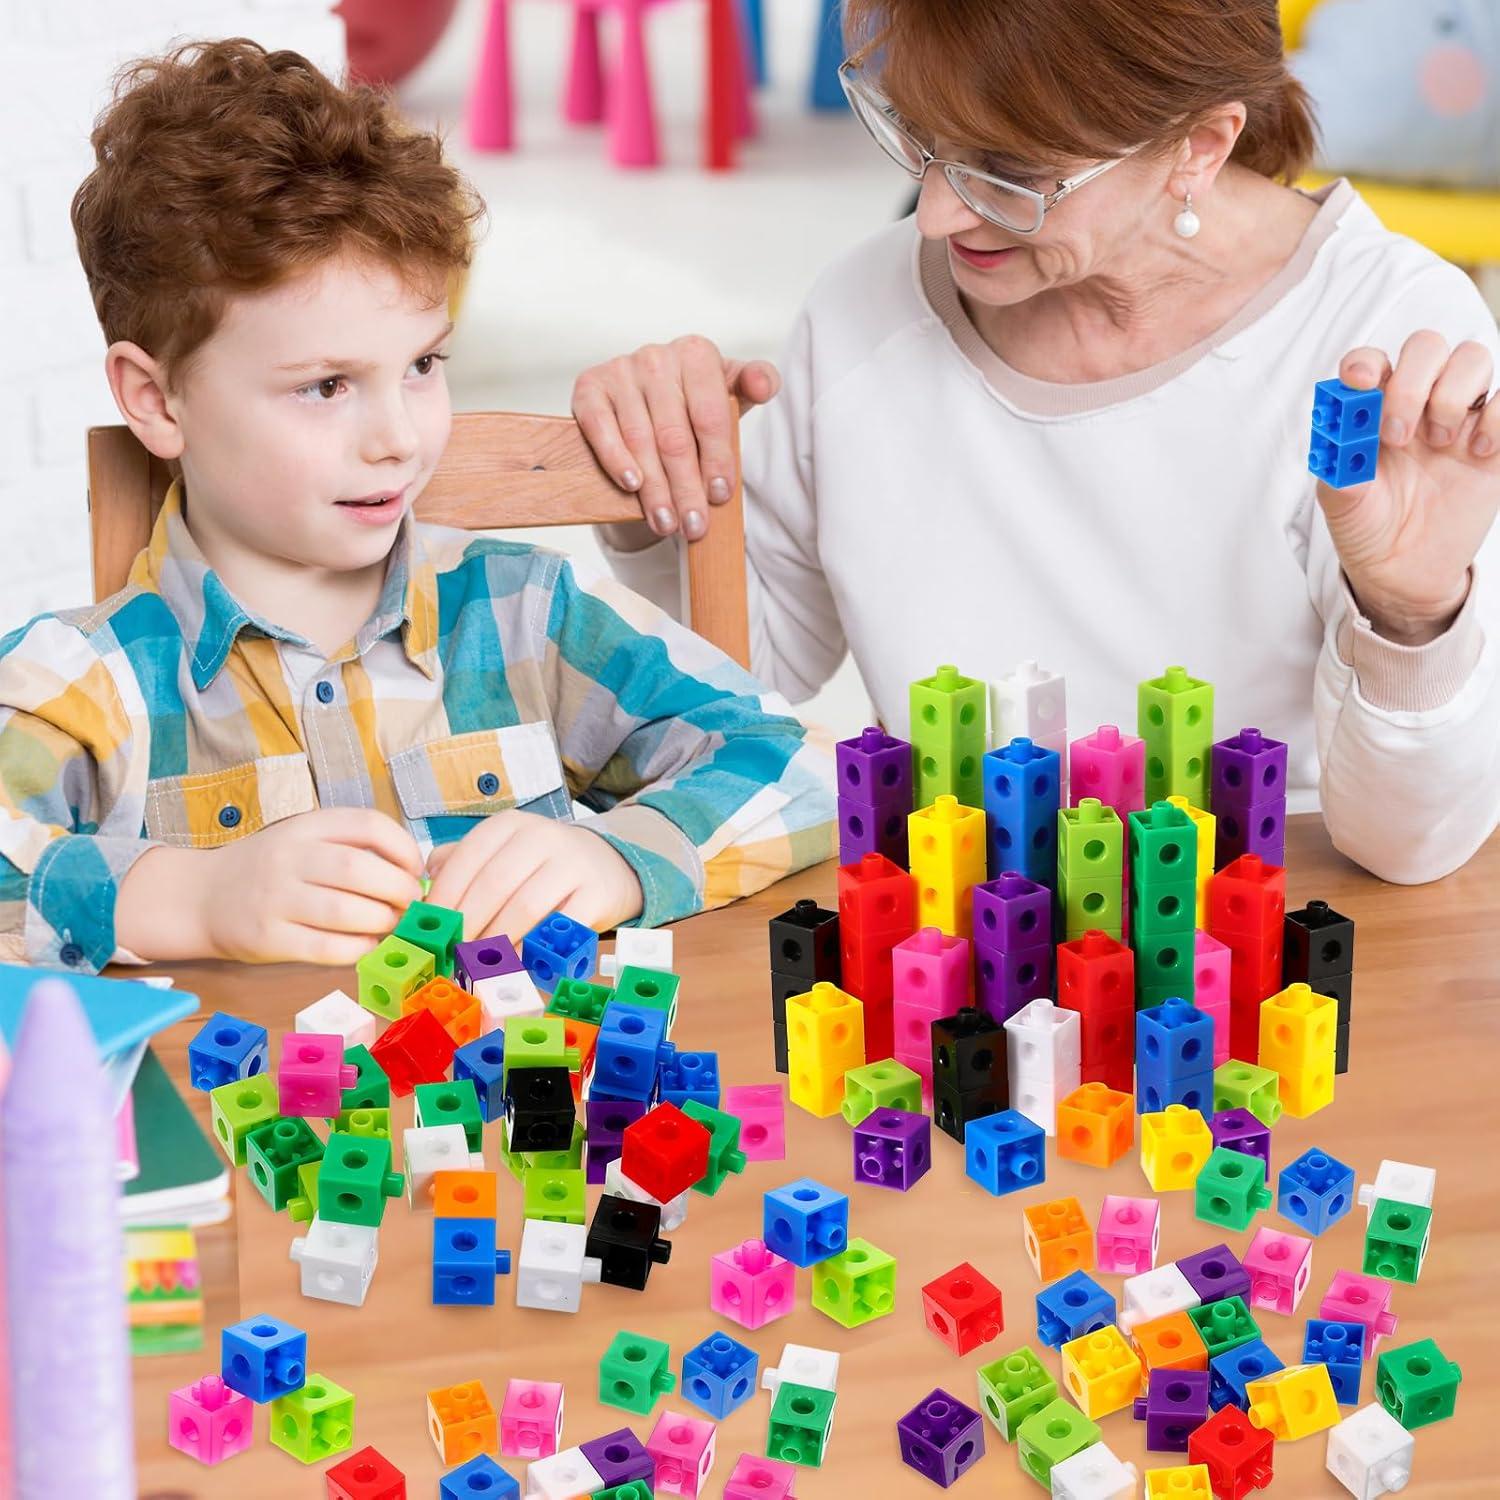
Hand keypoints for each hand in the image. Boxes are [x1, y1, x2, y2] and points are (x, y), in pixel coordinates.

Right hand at [118, 808, 424, 964]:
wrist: (202, 897)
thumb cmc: (270, 869)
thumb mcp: (304, 840)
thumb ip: (352, 847)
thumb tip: (416, 872)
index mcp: (306, 827)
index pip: (368, 824)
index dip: (404, 848)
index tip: (416, 869)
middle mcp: (288, 857)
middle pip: (359, 869)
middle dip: (398, 889)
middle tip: (411, 903)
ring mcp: (275, 899)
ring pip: (346, 911)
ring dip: (382, 922)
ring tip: (392, 924)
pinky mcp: (268, 938)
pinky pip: (327, 947)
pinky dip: (358, 949)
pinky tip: (368, 945)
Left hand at [423, 811, 643, 942]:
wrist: (606, 866)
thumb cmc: (539, 867)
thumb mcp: (501, 852)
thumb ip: (460, 863)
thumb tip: (420, 889)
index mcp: (509, 826)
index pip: (467, 859)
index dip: (443, 898)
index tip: (427, 931)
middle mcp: (541, 837)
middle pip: (494, 885)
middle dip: (466, 925)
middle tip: (450, 955)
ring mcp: (573, 863)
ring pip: (525, 907)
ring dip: (497, 941)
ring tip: (478, 964)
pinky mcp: (597, 893)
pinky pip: (558, 928)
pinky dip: (534, 950)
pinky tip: (516, 965)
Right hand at [572, 335, 779, 546]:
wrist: (644, 402)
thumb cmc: (692, 403)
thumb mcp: (729, 393)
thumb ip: (755, 385)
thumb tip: (764, 385)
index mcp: (696, 355)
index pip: (710, 416)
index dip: (717, 460)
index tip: (719, 496)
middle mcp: (657, 357)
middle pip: (675, 436)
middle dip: (686, 488)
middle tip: (693, 525)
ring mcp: (621, 370)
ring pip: (640, 440)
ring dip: (654, 489)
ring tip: (666, 523)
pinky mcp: (589, 387)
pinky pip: (600, 428)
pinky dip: (615, 458)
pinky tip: (631, 485)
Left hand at [1318, 334, 1499, 643]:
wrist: (1404, 571)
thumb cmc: (1368, 528)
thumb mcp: (1341, 504)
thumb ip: (1339, 468)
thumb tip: (1341, 439)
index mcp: (1370, 411)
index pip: (1371, 363)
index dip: (1366, 364)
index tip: (1363, 383)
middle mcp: (1415, 403)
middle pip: (1427, 347)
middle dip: (1414, 383)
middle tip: (1399, 436)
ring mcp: (1458, 416)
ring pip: (1472, 358)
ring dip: (1454, 395)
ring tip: (1438, 444)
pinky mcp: (1493, 439)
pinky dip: (1498, 415)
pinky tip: (1476, 452)